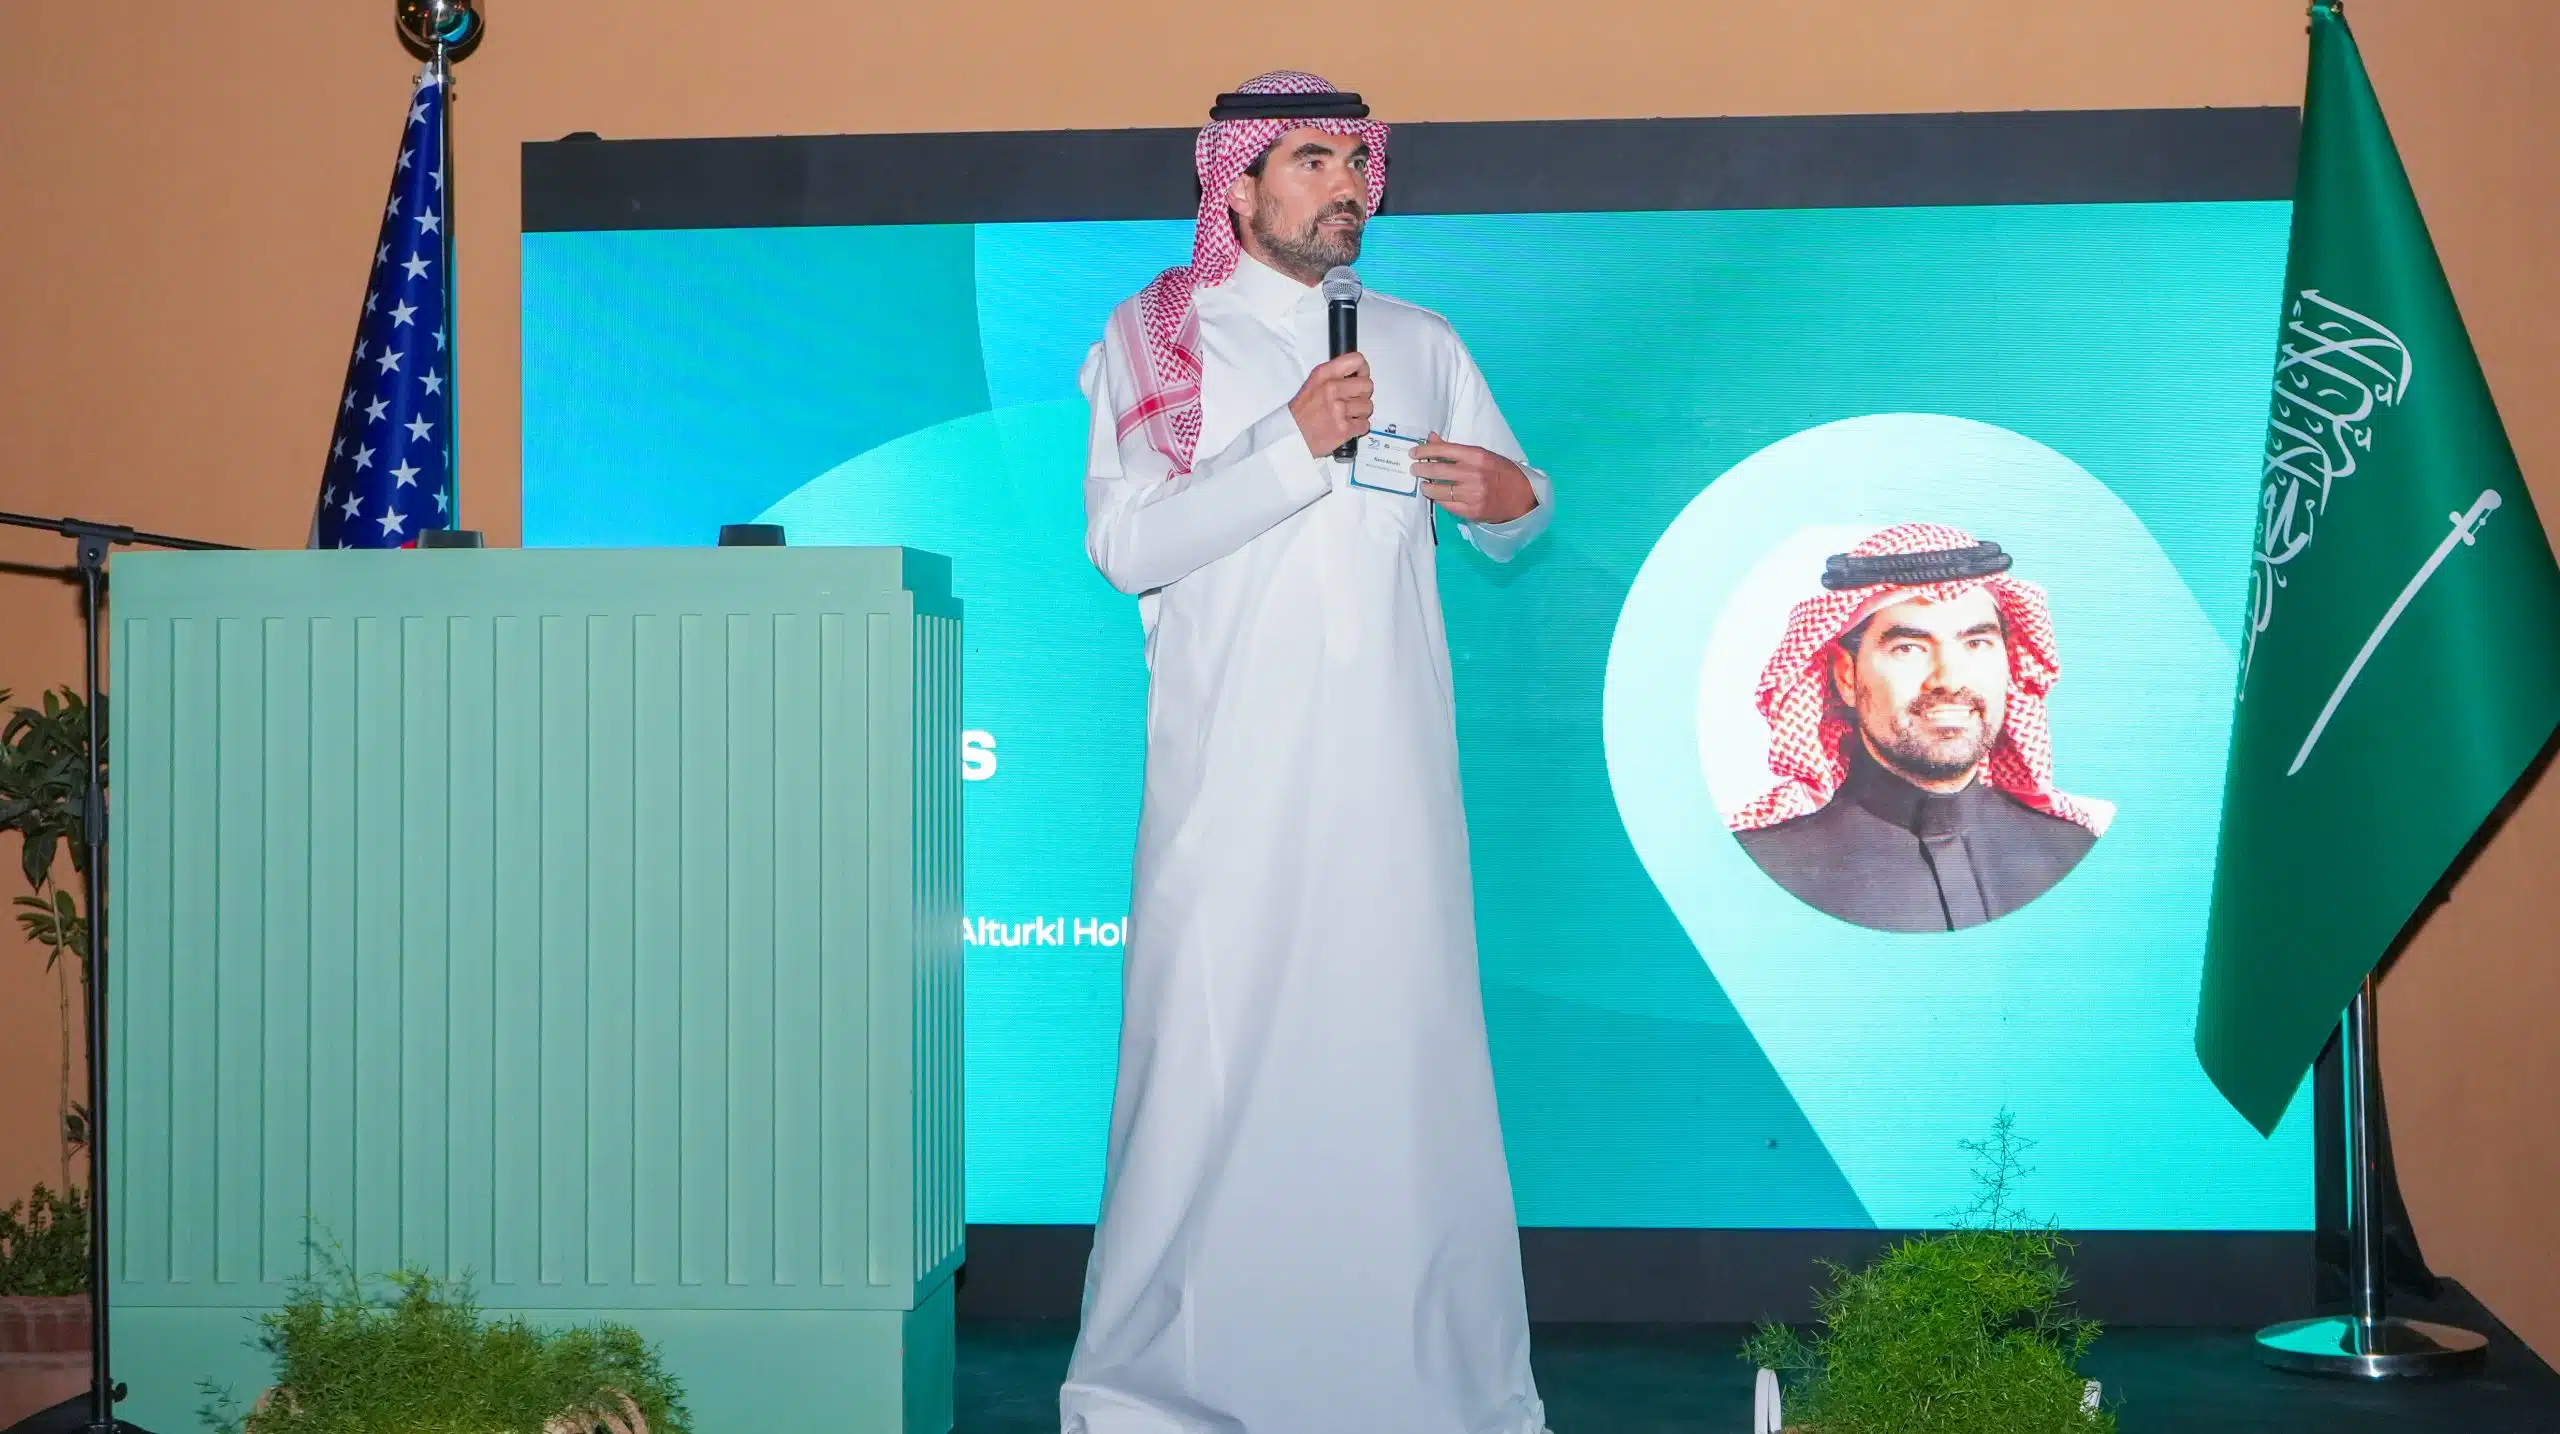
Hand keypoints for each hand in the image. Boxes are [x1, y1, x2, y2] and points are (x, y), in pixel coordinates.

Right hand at [1290, 352, 1373, 456]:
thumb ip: (1334, 376)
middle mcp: (1331, 389)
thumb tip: (1357, 375)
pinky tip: (1346, 426)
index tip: (1360, 377)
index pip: (1356, 360)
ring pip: (1368, 406)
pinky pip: (1365, 425)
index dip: (1363, 370)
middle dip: (1363, 394)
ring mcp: (1338, 409)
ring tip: (1346, 416)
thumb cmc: (1301, 412)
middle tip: (1352, 401)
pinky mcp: (1343, 429)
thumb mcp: (1313, 384)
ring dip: (1360, 413)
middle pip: (1367, 385)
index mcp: (1323, 374)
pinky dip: (1358, 428)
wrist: (1290, 436)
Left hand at [1413, 434, 1536, 522]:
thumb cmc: (1502, 472)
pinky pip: (1446, 505)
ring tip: (1424, 485)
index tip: (1414, 452)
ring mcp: (1472, 494)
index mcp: (1477, 456)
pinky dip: (1439, 499)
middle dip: (1421, 469)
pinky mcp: (1471, 511)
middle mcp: (1474, 474)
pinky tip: (1437, 496)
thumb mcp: (1482, 455)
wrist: (1522, 497)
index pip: (1444, 450)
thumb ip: (1455, 449)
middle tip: (1415, 469)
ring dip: (1427, 487)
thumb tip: (1431, 438)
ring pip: (1438, 490)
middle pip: (1437, 470)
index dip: (1425, 450)